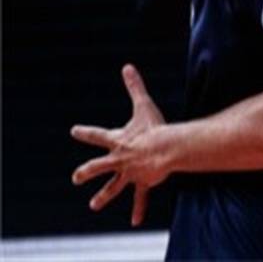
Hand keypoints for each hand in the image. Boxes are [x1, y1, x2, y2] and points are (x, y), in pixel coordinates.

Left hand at [70, 65, 167, 225]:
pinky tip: (135, 221)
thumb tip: (127, 66)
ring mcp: (129, 172)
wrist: (163, 149)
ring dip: (103, 196)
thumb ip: (135, 86)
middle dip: (86, 172)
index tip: (74, 131)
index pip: (96, 135)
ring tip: (94, 205)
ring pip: (113, 186)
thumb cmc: (153, 127)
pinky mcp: (142, 182)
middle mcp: (118, 158)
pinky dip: (138, 209)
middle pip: (97, 166)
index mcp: (117, 140)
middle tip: (76, 177)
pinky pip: (139, 198)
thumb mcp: (143, 105)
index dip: (85, 132)